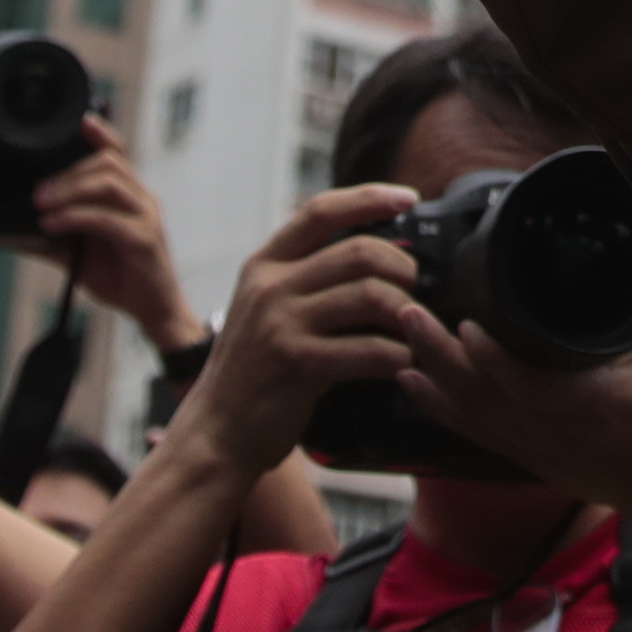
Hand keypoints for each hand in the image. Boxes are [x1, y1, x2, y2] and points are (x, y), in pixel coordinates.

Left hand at [33, 129, 196, 354]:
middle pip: (110, 162)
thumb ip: (53, 237)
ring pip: (111, 184)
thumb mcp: (78, 254)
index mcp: (129, 195)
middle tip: (37, 193)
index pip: (117, 152)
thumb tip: (14, 231)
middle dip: (69, 172)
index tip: (78, 120)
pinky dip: (77, 217)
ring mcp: (147, 217)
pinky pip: (109, 219)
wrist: (152, 311)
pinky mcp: (145, 239)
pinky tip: (54, 225)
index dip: (100, 132)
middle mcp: (141, 199)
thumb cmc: (120, 276)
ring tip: (42, 205)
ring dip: (71, 190)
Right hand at [166, 188, 429, 480]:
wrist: (217, 432)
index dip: (369, 198)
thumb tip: (375, 253)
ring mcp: (280, 323)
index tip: (407, 199)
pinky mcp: (296, 362)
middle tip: (414, 290)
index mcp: (265, 264)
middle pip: (360, 251)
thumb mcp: (267, 308)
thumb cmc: (255, 372)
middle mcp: (270, 286)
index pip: (321, 210)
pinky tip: (402, 363)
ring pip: (371, 294)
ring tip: (412, 329)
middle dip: (402, 267)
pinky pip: (367, 348)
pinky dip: (396, 356)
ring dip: (406, 312)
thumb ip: (306, 278)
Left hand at [403, 295, 631, 541]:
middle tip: (408, 315)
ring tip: (399, 350)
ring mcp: (530, 447)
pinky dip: (441, 410)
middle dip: (438, 354)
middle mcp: (544, 430)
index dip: (486, 357)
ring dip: (431, 382)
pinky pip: (473, 433)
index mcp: (577, 406)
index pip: (518, 384)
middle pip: (477, 395)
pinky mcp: (526, 457)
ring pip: (468, 415)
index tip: (465, 323)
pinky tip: (414, 389)